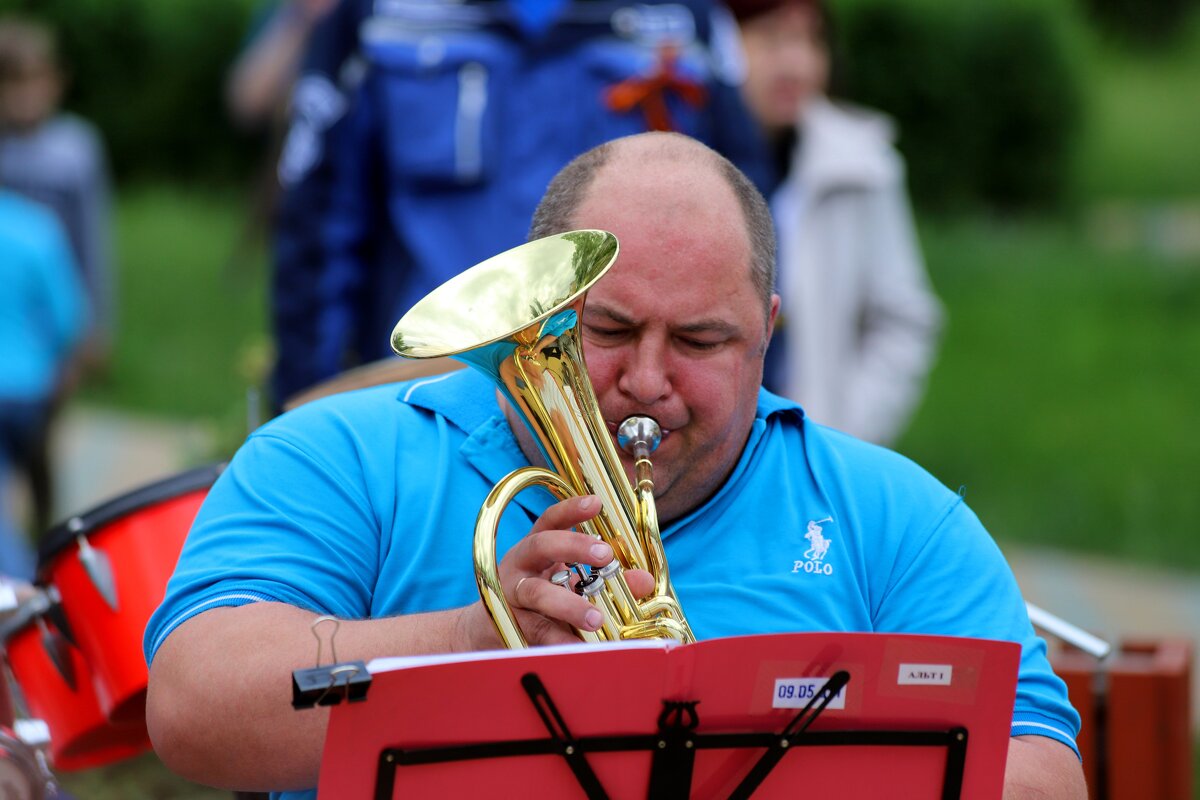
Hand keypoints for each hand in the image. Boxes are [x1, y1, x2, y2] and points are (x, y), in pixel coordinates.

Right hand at [460, 495, 653, 648]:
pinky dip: (562, 640)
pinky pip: (538, 632)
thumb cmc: (539, 601)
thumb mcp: (570, 584)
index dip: (571, 510)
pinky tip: (581, 648)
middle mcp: (520, 564)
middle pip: (541, 545)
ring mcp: (512, 595)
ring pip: (537, 593)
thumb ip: (606, 578)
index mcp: (536, 548)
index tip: (595, 502)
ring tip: (597, 618)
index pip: (550, 520)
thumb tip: (643, 580)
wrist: (489, 632)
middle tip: (605, 553)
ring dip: (569, 604)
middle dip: (572, 546)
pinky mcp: (511, 626)